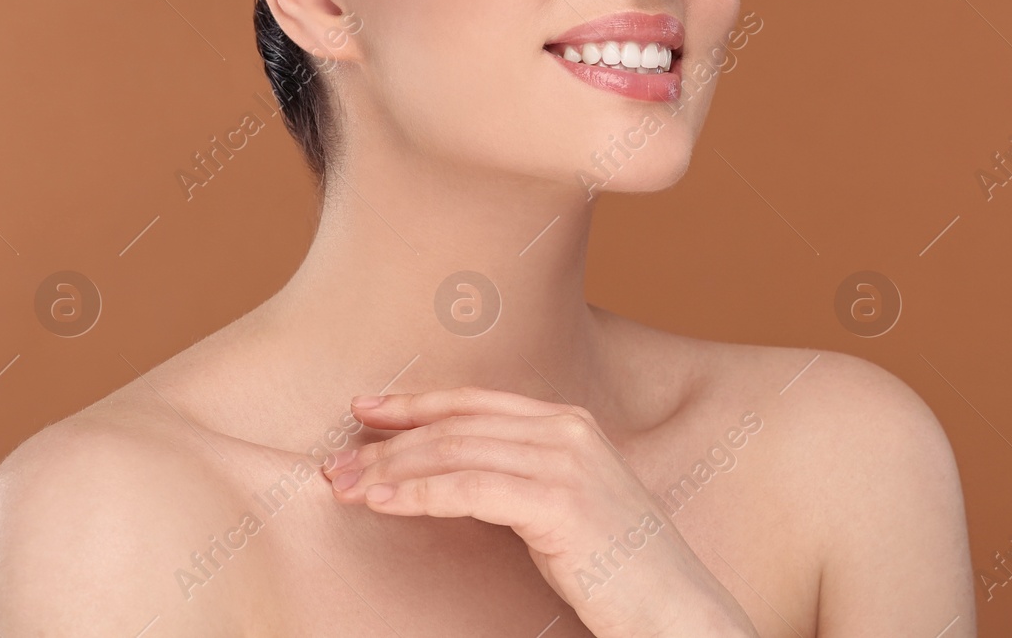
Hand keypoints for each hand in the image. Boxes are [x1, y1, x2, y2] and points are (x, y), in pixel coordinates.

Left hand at [321, 386, 758, 637]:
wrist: (674, 610)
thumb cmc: (618, 571)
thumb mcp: (567, 505)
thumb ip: (523, 476)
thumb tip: (453, 472)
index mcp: (571, 424)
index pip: (476, 402)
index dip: (417, 404)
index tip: (366, 411)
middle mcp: (569, 430)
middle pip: (458, 426)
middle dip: (391, 442)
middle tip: (338, 463)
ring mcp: (566, 462)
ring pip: (456, 453)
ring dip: (393, 468)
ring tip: (347, 486)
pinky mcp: (559, 501)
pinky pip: (471, 489)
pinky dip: (420, 493)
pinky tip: (385, 503)